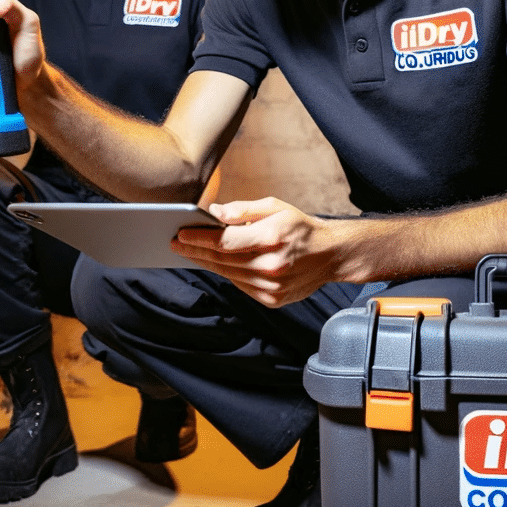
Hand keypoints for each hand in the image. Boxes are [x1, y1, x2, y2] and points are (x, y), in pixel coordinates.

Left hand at [173, 197, 338, 307]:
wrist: (330, 255)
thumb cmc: (301, 227)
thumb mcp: (275, 206)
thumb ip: (243, 209)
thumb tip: (214, 212)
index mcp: (272, 238)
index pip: (225, 240)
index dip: (199, 238)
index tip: (180, 233)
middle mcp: (272, 266)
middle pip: (222, 260)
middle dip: (195, 251)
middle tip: (176, 243)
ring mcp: (272, 286)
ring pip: (228, 274)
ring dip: (207, 264)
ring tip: (190, 253)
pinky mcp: (272, 299)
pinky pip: (240, 286)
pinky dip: (227, 274)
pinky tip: (216, 264)